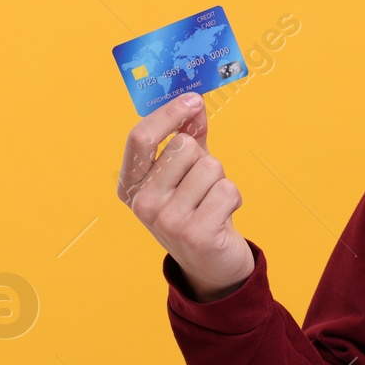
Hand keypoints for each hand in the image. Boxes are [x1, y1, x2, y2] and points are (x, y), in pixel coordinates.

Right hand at [118, 93, 254, 299]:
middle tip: (203, 188)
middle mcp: (142, 203)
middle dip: (204, 159)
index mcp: (131, 185)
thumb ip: (188, 135)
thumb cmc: (198, 209)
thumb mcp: (187, 172)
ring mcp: (166, 221)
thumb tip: (194, 100)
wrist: (212, 264)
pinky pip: (227, 189)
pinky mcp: (196, 234)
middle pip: (183, 146)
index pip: (139, 137)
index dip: (168, 114)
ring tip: (212, 204)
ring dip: (221, 180)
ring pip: (210, 166)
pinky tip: (223, 217)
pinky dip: (233, 198)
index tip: (193, 99)